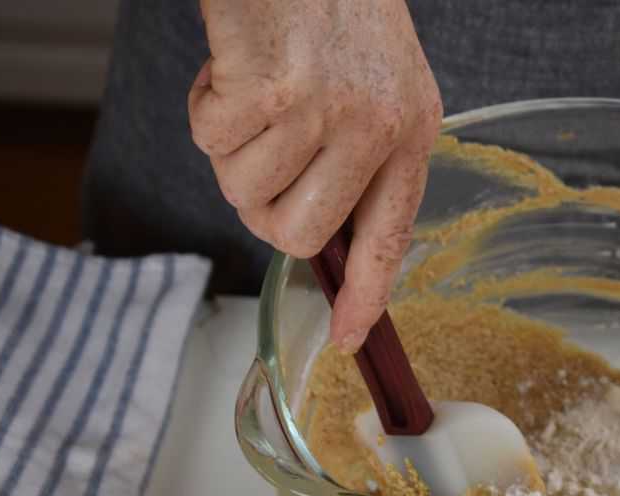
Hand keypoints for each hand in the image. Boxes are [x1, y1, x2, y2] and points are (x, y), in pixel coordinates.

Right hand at [188, 0, 442, 352]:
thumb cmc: (333, 9)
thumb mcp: (380, 84)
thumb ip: (362, 158)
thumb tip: (324, 235)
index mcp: (414, 131)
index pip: (390, 237)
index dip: (367, 294)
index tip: (349, 339)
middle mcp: (378, 128)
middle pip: (298, 234)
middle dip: (261, 207)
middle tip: (260, 159)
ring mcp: (327, 112)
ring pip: (245, 190)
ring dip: (230, 149)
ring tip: (252, 94)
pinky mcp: (271, 91)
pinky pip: (210, 141)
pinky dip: (205, 107)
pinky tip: (231, 69)